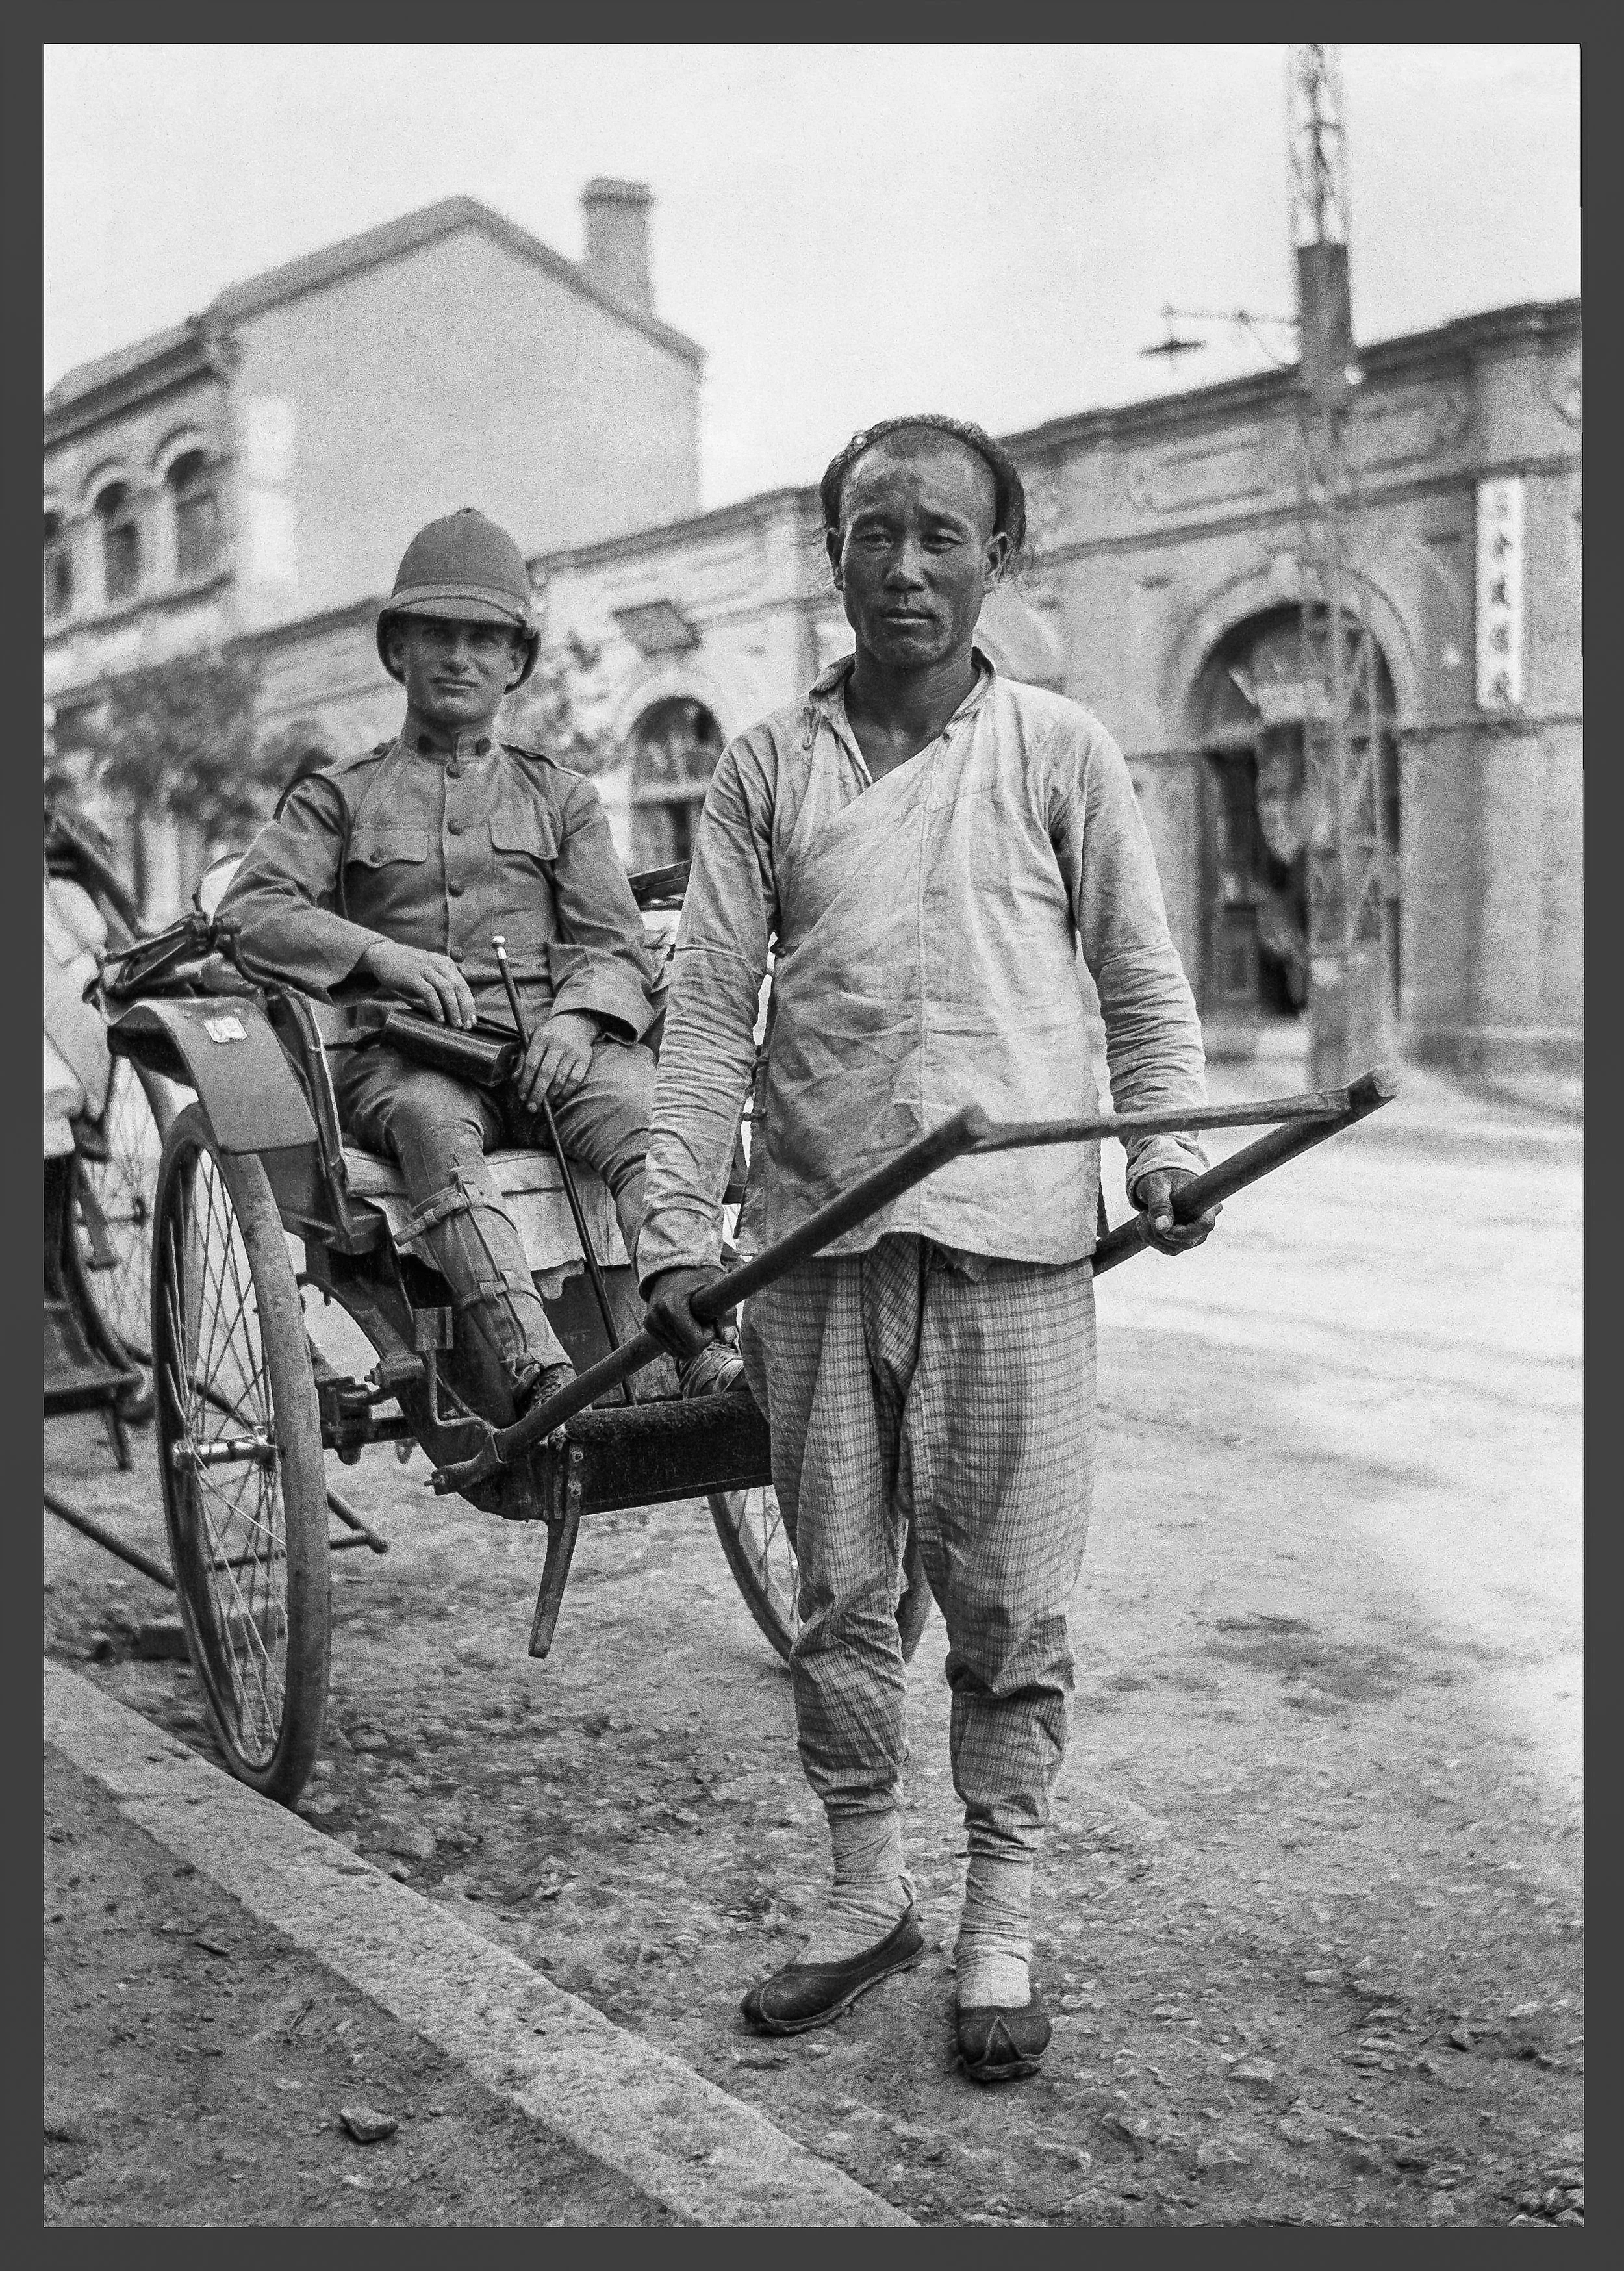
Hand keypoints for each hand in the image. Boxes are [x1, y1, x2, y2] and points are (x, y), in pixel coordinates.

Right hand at [359, 938, 475, 1028]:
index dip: (469, 1004)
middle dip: (465, 1008)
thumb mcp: (428, 972)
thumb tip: (452, 1009)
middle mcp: (438, 963)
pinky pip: (429, 992)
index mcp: (445, 964)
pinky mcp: (412, 975)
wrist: (382, 954)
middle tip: (466, 1025)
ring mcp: (425, 968)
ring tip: (455, 1024)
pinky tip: (439, 1018)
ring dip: (453, 1009)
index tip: (472, 1020)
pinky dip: (436, 1006)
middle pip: (459, 987)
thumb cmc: (406, 968)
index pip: (463, 985)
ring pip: (446, 989)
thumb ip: (439, 985)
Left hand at [517, 1010, 597, 1109]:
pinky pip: (575, 1080)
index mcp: (541, 1036)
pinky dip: (566, 1093)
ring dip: (551, 1095)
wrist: (575, 1022)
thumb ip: (523, 1059)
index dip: (525, 1082)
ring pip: (560, 1079)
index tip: (522, 1096)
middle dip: (537, 1094)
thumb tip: (515, 1079)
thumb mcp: (533, 1041)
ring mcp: (572, 1051)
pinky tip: (559, 1099)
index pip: (531, 1064)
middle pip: (545, 1074)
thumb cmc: (550, 1036)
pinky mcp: (585, 1058)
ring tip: (545, 1103)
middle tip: (532, 1108)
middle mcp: (557, 1043)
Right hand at [642, 1264, 728, 1360]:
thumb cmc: (698, 1275)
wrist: (674, 1267)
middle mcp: (657, 1316)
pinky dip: (681, 1340)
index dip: (709, 1334)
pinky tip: (684, 1323)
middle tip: (703, 1319)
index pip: (695, 1343)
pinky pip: (670, 1347)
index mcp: (672, 1306)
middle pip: (687, 1351)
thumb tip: (729, 1338)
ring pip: (678, 1352)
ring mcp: (650, 1322)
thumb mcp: (717, 1287)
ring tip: (693, 1319)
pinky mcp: (648, 1326)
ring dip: (690, 1341)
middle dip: (700, 1339)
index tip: (709, 1317)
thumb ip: (727, 1313)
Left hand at [1133, 1167, 1220, 1255]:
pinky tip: (1145, 1223)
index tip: (1164, 1226)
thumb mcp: (1157, 1185)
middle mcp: (1205, 1221)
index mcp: (1206, 1203)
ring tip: (1144, 1215)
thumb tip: (1162, 1228)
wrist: (1160, 1183)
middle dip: (1160, 1232)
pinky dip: (1151, 1238)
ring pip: (1174, 1248)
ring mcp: (1195, 1234)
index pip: (1205, 1225)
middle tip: (1144, 1213)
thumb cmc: (1162, 1179)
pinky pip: (1167, 1249)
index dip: (1184, 1231)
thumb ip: (1159, 1204)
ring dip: (1152, 1235)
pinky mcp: (1183, 1241)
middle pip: (1187, 1240)